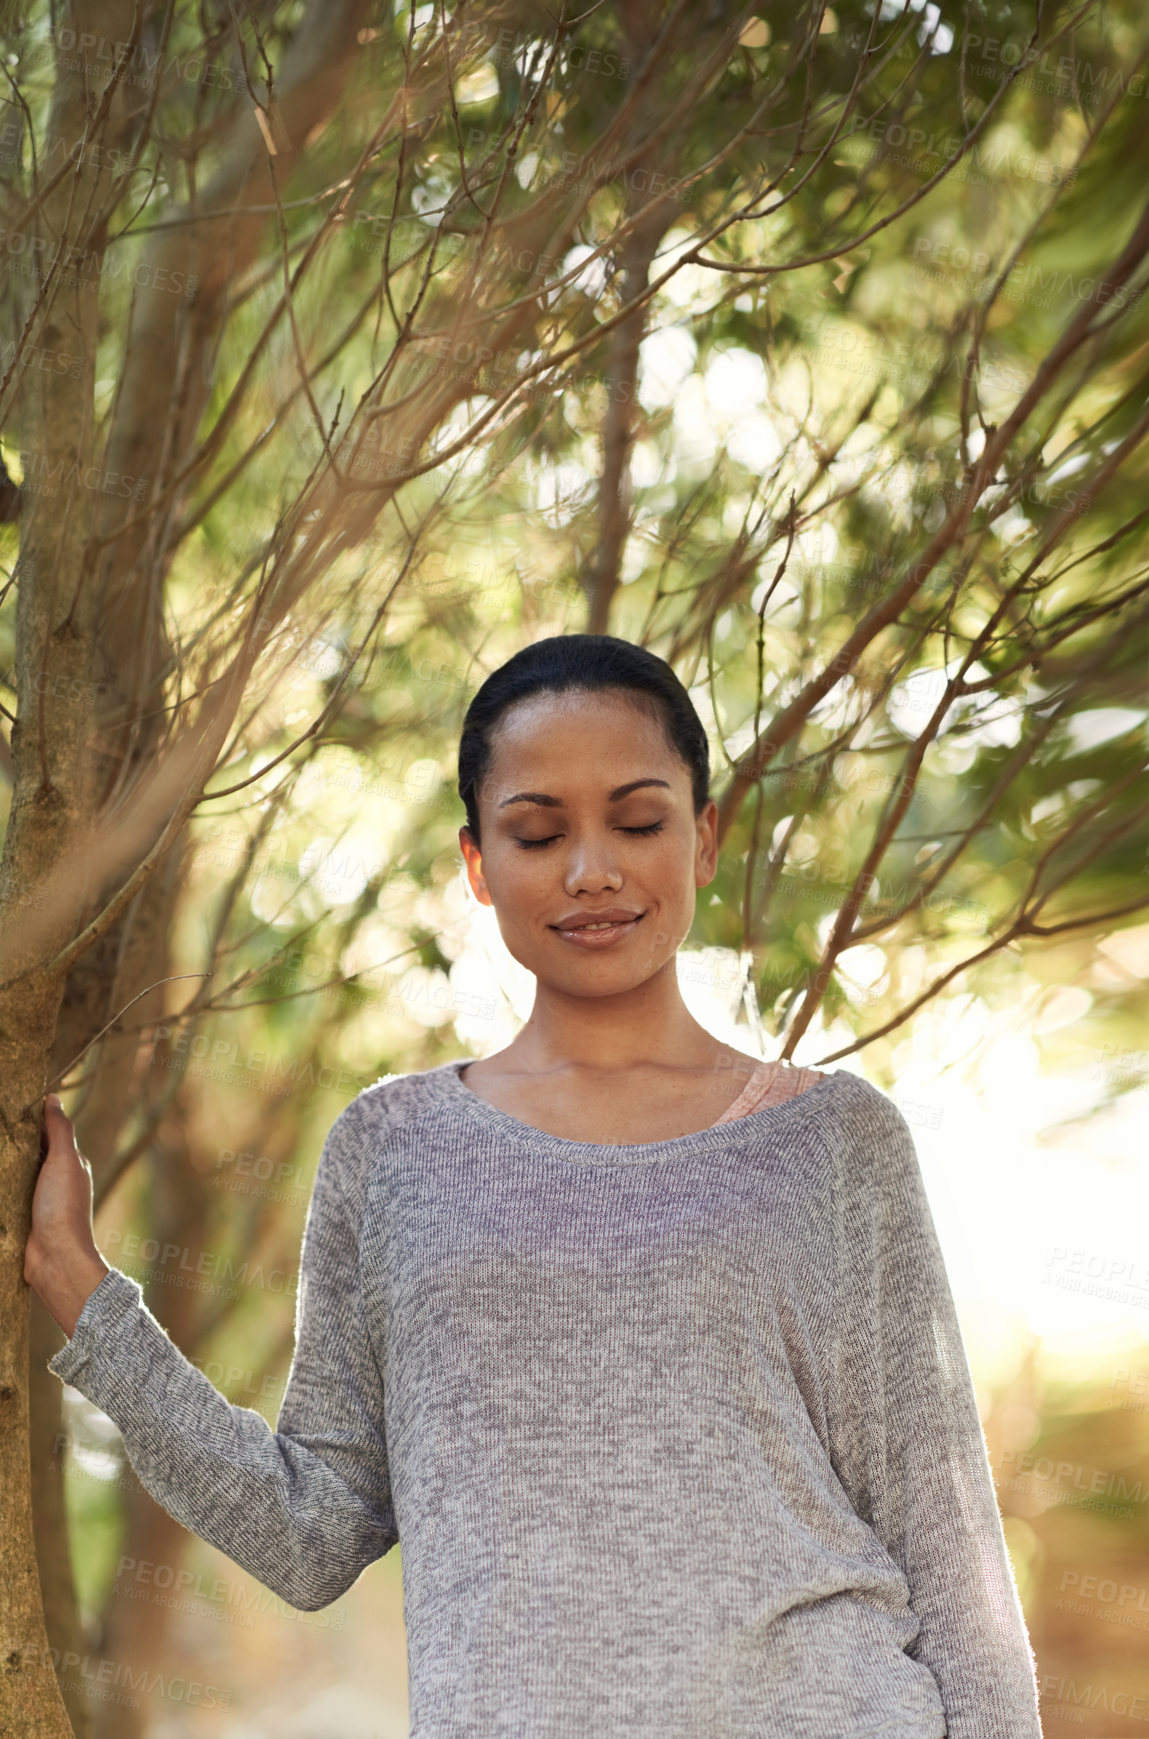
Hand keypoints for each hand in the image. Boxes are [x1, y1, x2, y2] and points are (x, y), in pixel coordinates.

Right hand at [25, 1094, 109, 1337]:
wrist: (56, 1258)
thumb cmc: (63, 1207)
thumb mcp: (65, 1161)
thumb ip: (60, 1130)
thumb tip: (52, 1098)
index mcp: (69, 1163)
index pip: (48, 1133)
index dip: (30, 1120)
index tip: (8, 1107)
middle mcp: (55, 1179)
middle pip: (30, 1153)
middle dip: (12, 1142)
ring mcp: (38, 1198)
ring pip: (16, 1173)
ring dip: (4, 1164)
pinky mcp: (22, 1215)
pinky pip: (7, 1194)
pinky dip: (0, 1185)